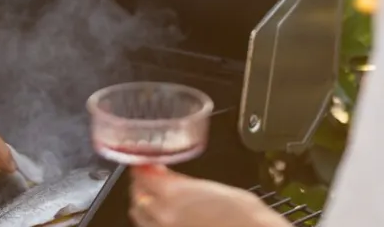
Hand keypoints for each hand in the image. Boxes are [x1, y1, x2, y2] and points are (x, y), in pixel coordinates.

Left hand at [129, 166, 288, 226]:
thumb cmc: (246, 216)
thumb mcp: (214, 187)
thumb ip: (185, 183)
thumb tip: (172, 179)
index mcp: (174, 194)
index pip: (141, 175)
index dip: (141, 166)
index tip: (143, 162)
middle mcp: (164, 216)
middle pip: (138, 197)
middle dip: (140, 185)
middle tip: (147, 178)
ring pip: (140, 218)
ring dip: (144, 205)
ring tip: (153, 198)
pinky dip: (154, 223)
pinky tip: (164, 218)